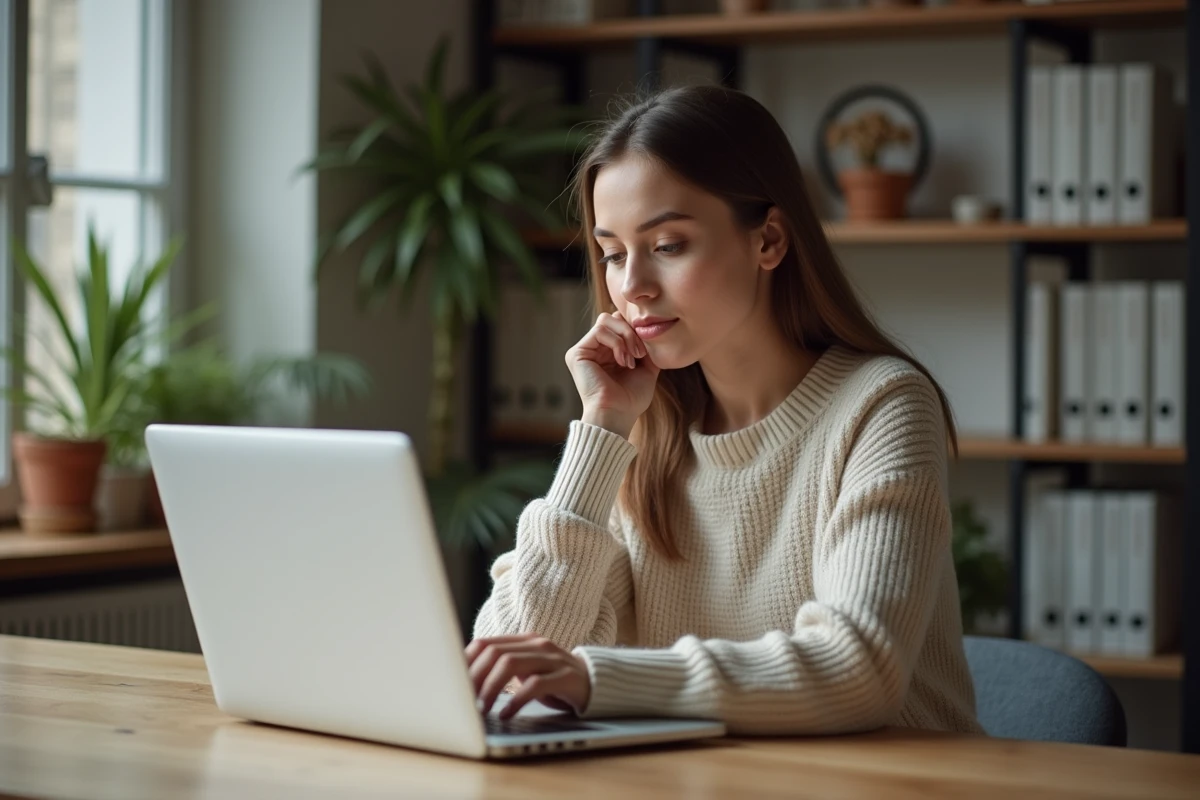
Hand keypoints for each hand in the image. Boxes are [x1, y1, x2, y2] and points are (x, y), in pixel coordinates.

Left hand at [465, 634, 590, 719]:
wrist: (595, 684)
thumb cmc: (553, 681)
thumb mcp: (527, 671)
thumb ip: (503, 668)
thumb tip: (464, 681)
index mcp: (524, 641)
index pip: (486, 643)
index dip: (466, 662)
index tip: (453, 684)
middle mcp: (537, 645)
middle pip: (495, 653)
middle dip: (475, 677)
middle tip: (465, 700)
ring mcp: (553, 659)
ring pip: (511, 664)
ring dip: (491, 688)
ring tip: (482, 708)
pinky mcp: (566, 677)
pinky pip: (535, 685)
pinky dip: (516, 700)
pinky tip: (506, 713)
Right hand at [566, 311, 661, 438]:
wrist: (618, 414)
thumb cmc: (631, 399)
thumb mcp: (646, 368)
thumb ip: (646, 348)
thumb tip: (647, 328)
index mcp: (607, 352)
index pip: (620, 323)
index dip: (635, 330)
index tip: (646, 351)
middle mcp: (594, 349)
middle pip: (613, 318)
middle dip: (632, 332)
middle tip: (640, 354)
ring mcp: (584, 350)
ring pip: (606, 320)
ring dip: (626, 337)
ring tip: (632, 358)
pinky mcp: (577, 353)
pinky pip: (600, 330)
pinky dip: (617, 342)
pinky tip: (622, 361)